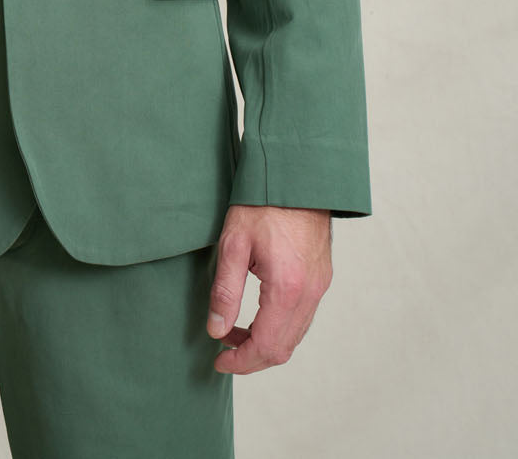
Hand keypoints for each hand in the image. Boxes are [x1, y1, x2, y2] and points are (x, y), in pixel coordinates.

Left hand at [206, 204, 331, 374]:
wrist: (297, 175)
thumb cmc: (262, 203)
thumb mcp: (233, 243)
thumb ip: (225, 291)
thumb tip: (216, 331)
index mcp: (287, 288)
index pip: (266, 346)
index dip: (240, 361)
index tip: (218, 361)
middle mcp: (309, 293)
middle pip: (283, 348)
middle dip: (252, 358)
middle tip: (223, 350)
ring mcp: (319, 286)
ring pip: (294, 336)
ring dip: (265, 343)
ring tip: (234, 330)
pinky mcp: (321, 277)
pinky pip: (302, 317)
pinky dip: (280, 327)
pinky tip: (257, 314)